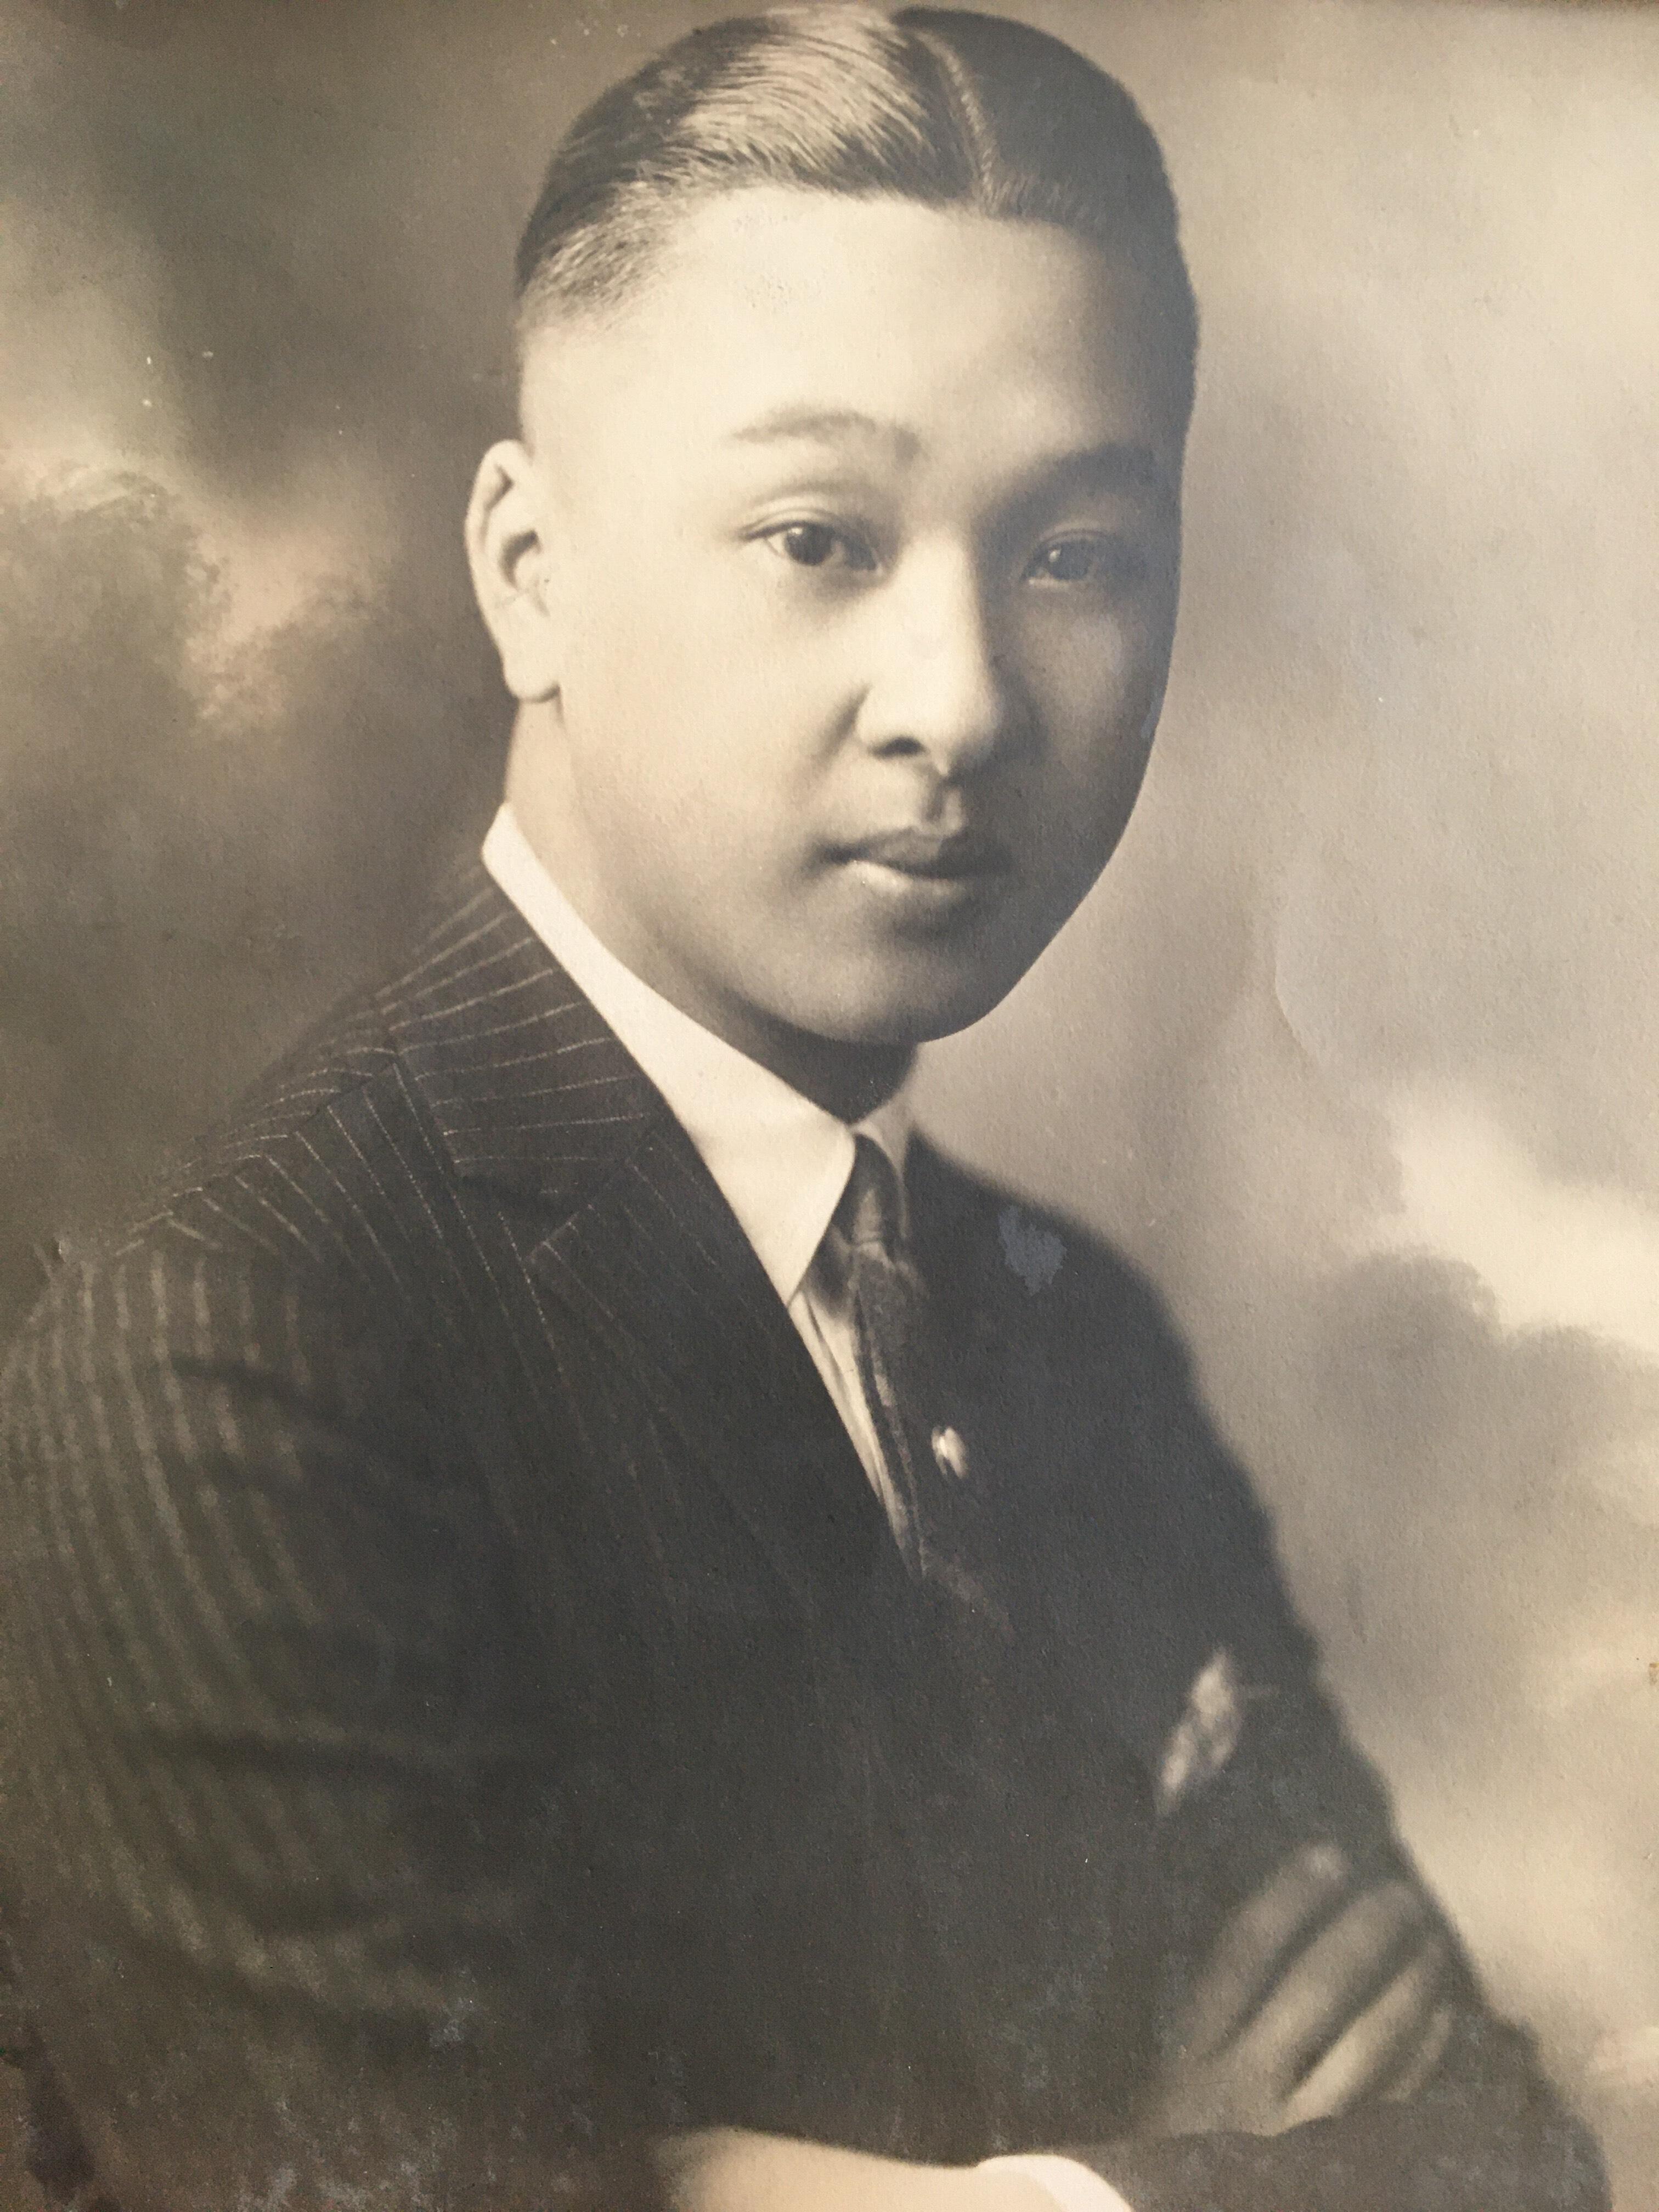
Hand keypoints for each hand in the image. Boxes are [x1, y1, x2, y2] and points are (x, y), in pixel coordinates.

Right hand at [1142, 1842, 1452, 2138]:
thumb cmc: (1167, 2159)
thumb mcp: (1157, 2088)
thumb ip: (1197, 2025)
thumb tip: (1256, 1940)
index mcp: (1188, 2060)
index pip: (1242, 1956)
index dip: (1288, 1899)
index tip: (1330, 1856)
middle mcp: (1245, 2089)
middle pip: (1316, 1989)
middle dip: (1364, 1932)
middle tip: (1400, 1894)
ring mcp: (1301, 2136)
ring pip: (1370, 2042)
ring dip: (1408, 1984)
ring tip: (1430, 1943)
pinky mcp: (1346, 2169)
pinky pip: (1398, 2100)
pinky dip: (1425, 2051)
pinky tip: (1442, 2014)